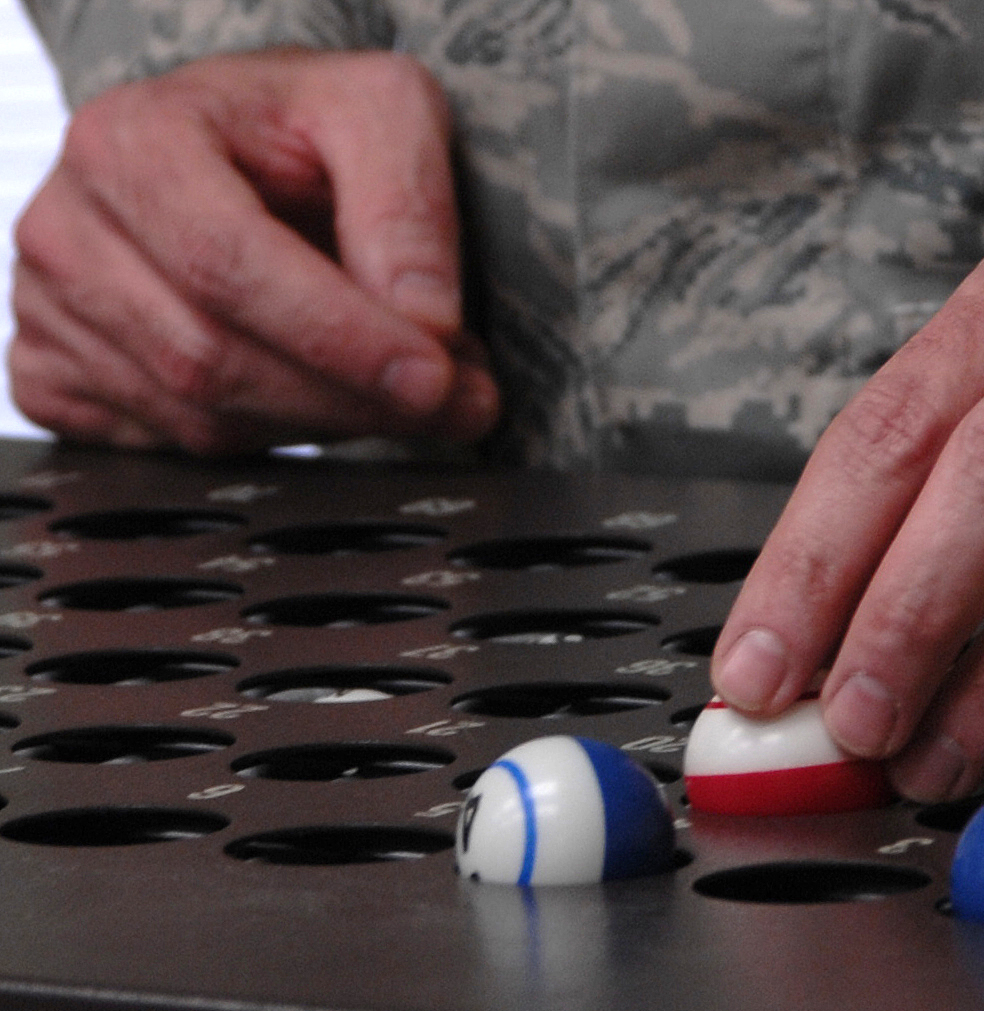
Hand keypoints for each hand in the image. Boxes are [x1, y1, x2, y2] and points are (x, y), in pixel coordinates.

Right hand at [7, 48, 498, 452]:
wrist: (244, 146)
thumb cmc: (306, 126)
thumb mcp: (383, 114)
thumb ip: (410, 207)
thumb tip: (426, 325)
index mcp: (131, 143)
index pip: (227, 265)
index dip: (340, 337)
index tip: (434, 379)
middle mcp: (69, 226)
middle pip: (211, 358)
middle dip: (350, 398)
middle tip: (457, 404)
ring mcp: (50, 308)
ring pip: (198, 417)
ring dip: (326, 425)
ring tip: (406, 393)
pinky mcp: (58, 373)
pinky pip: (168, 447)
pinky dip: (268, 442)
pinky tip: (321, 399)